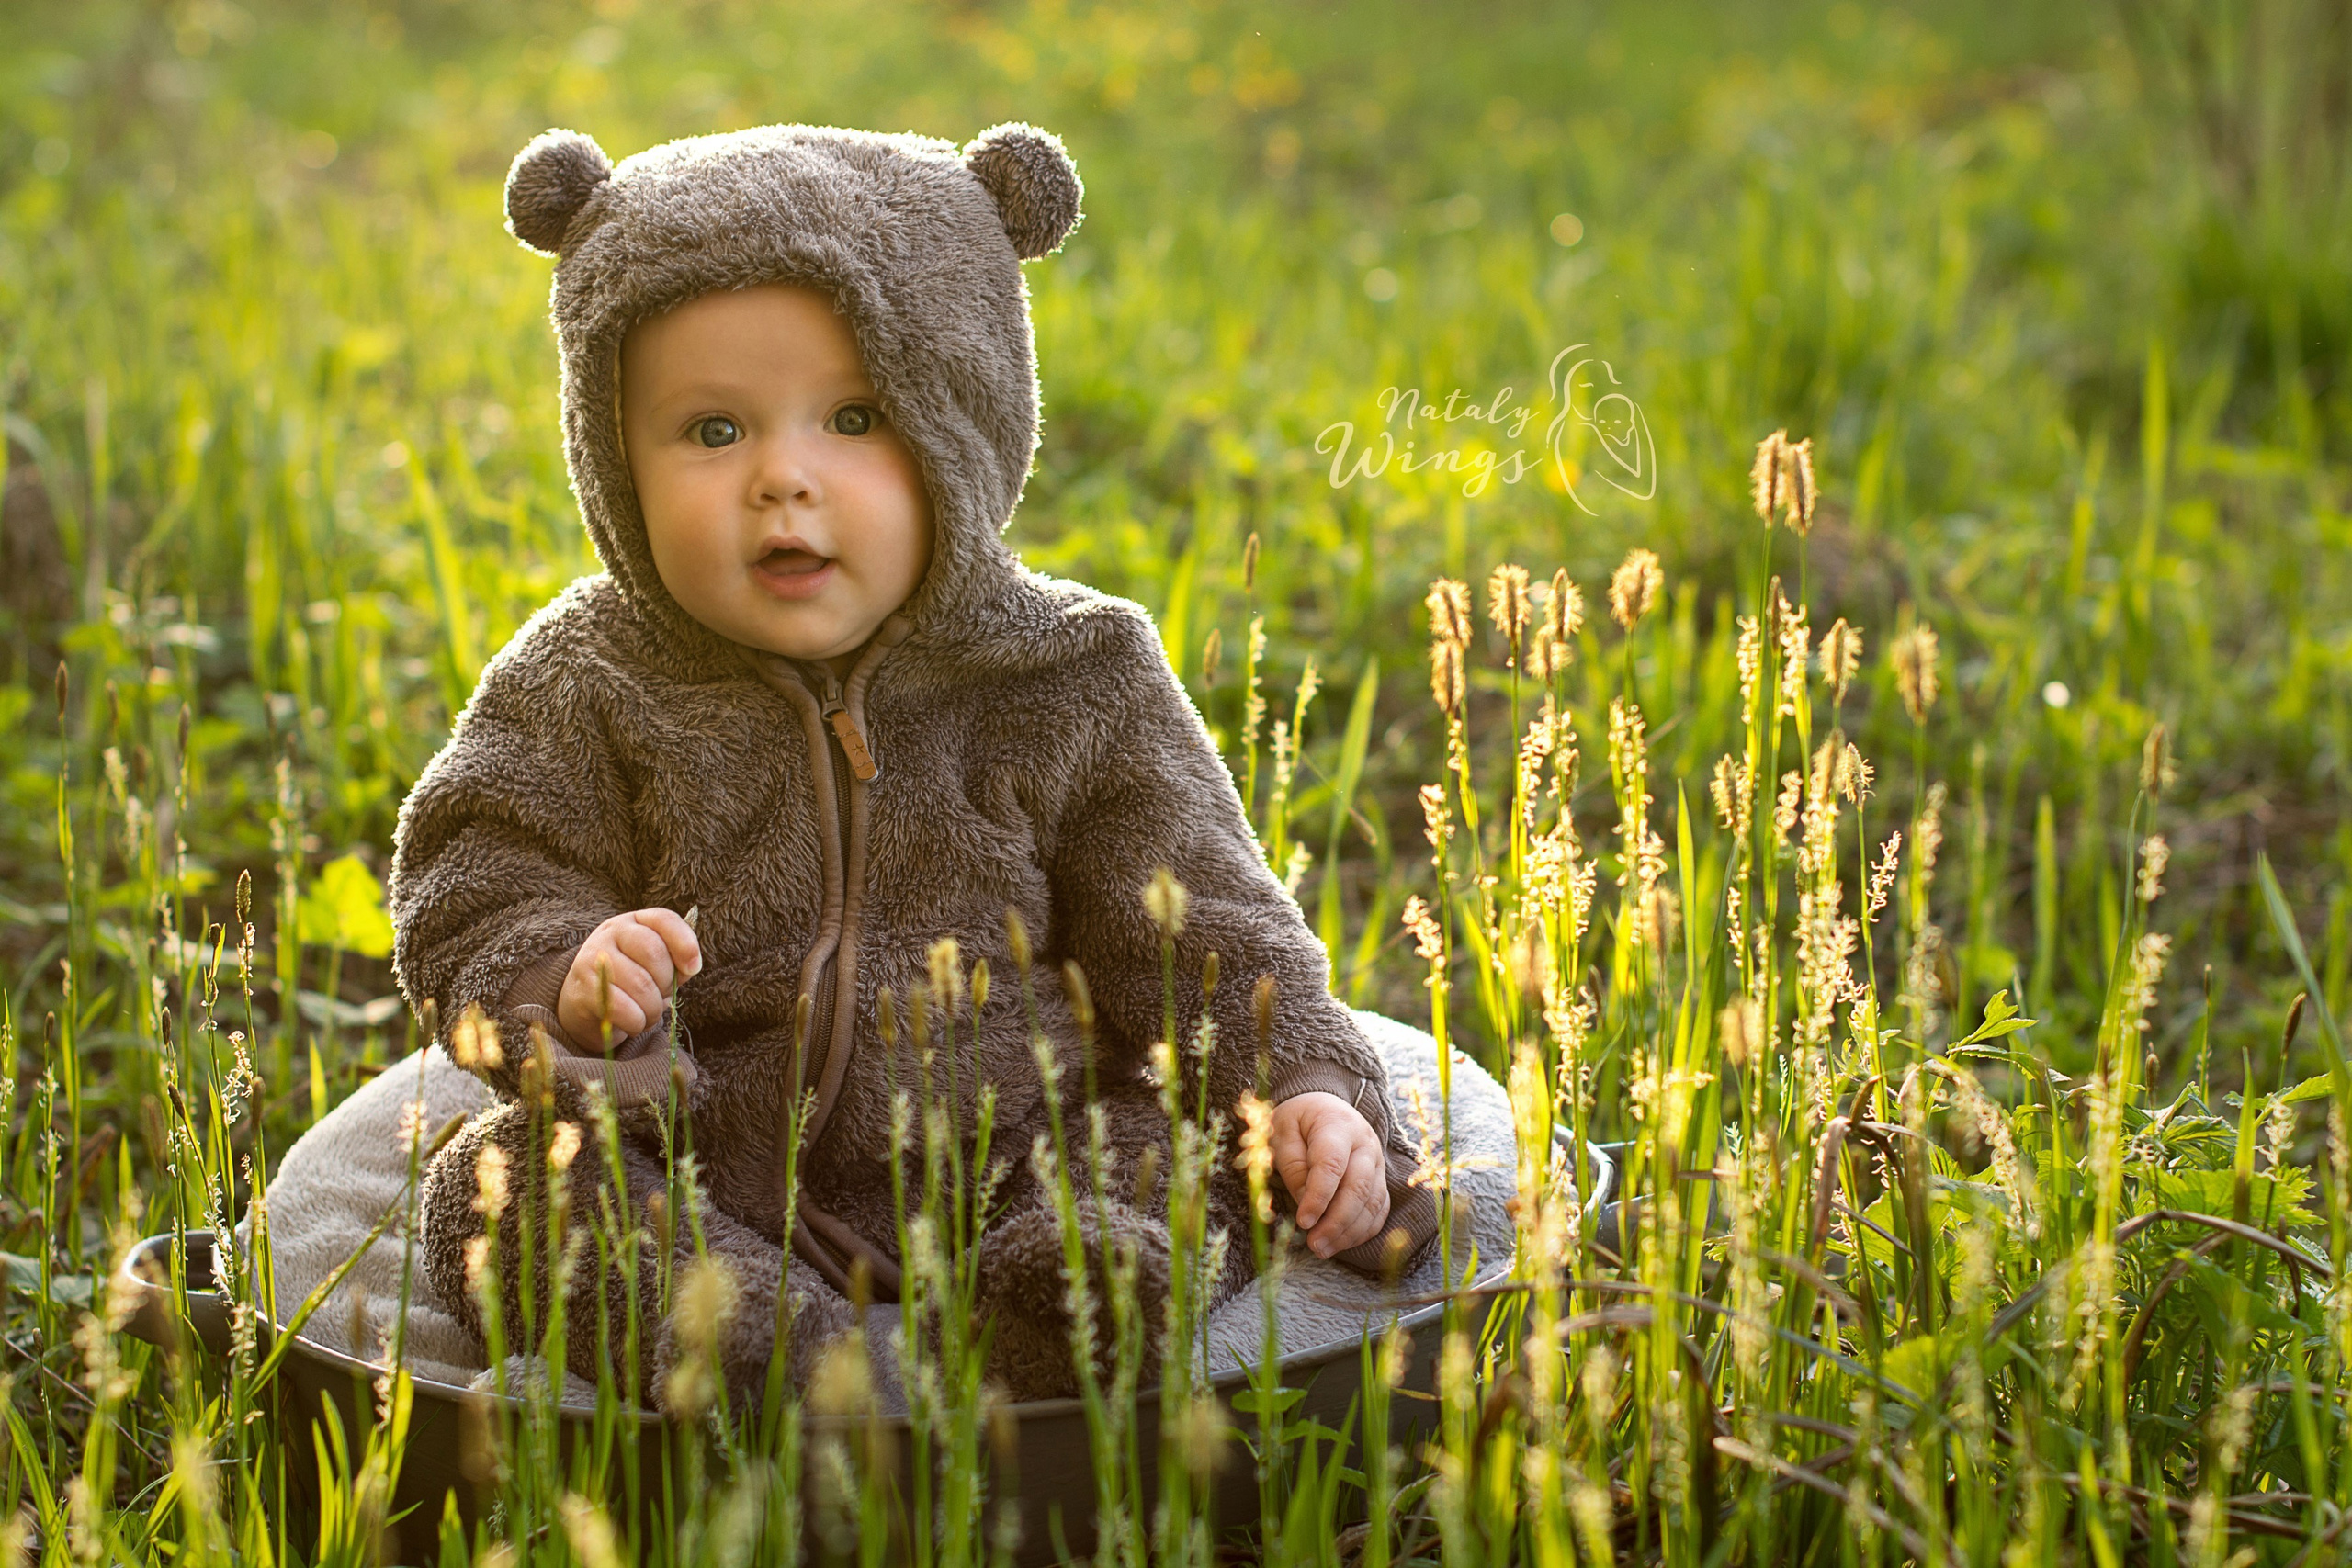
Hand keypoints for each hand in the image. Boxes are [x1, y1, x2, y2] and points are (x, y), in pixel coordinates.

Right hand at [557, 908, 701, 1047]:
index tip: (693, 968)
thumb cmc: (630, 981)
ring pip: (640, 985)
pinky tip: (634, 1023)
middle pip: (654, 953)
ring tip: (649, 1014)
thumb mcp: (656, 965)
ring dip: (653, 1009)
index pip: (664, 920)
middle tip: (660, 997)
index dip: (684, 943)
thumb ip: (677, 961)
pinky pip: (622, 1008)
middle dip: (666, 983)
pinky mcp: (584, 989)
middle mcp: (611, 933)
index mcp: (634, 922)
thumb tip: (691, 965)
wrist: (584, 1002)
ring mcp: (594, 959)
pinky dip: (636, 1022)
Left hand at [1269, 1092, 1390, 1259]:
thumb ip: (1293, 1168)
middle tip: (1313, 1244)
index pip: (1332, 1165)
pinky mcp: (1379, 1179)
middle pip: (1358, 1187)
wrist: (1322, 1108)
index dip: (1319, 1197)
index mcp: (1337, 1125)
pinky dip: (1362, 1230)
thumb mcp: (1282, 1135)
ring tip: (1322, 1249)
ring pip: (1372, 1203)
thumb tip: (1307, 1206)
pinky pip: (1379, 1209)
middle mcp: (1365, 1143)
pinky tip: (1341, 1243)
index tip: (1303, 1222)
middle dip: (1336, 1221)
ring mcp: (1377, 1163)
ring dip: (1349, 1231)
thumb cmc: (1297, 1123)